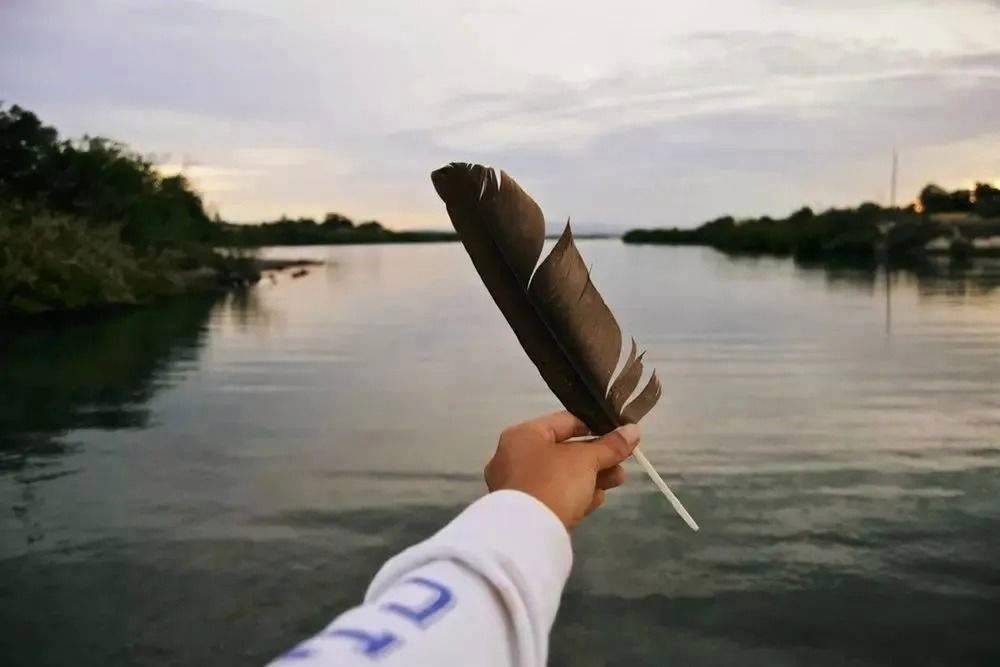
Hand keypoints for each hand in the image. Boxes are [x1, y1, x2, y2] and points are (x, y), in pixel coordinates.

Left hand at [484, 411, 640, 529]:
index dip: (595, 425)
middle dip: (598, 456)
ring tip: (619, 479)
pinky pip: (556, 496)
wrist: (527, 535)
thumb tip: (633, 430)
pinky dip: (577, 495)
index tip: (620, 433)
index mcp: (524, 436)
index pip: (565, 421)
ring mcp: (519, 486)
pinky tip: (598, 499)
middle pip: (565, 451)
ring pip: (563, 475)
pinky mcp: (527, 511)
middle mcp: (516, 457)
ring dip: (593, 476)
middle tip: (624, 460)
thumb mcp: (586, 460)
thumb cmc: (553, 482)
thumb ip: (610, 446)